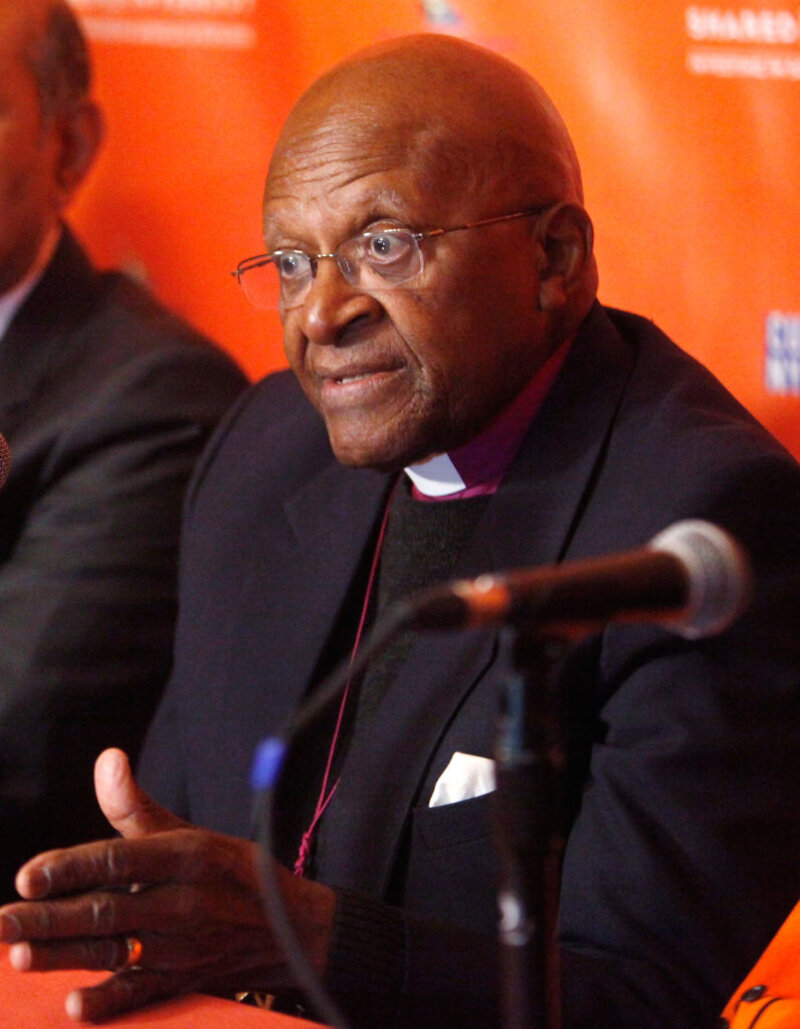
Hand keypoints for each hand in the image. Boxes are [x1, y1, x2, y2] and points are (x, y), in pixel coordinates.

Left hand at [0, 748, 333, 1021]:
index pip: (119, 859)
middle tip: (1, 923)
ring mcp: (183, 946)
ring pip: (115, 950)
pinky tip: (74, 1005)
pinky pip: (143, 994)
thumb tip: (106, 758)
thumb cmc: (227, 871)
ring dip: (65, 955)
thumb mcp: (187, 833)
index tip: (27, 877)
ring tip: (19, 955)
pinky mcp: (184, 981)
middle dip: (49, 918)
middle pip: (107, 909)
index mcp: (185, 855)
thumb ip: (135, 806)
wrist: (289, 927)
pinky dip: (110, 1001)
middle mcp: (183, 900)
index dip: (72, 867)